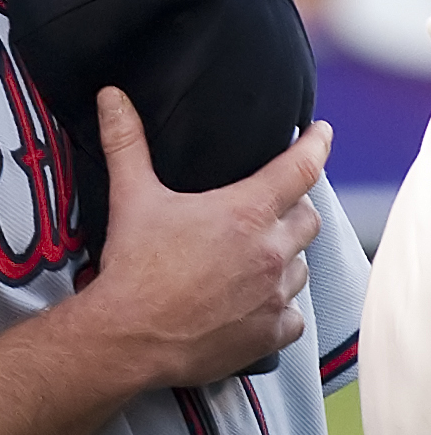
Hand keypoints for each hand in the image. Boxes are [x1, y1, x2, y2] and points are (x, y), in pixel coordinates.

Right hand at [87, 87, 329, 388]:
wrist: (130, 337)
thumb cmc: (134, 266)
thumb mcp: (132, 197)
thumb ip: (126, 142)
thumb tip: (112, 97)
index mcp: (245, 213)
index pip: (301, 167)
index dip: (317, 144)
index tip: (322, 132)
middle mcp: (270, 252)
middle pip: (308, 217)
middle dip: (293, 208)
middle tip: (269, 208)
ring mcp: (274, 296)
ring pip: (301, 266)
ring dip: (285, 258)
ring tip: (255, 258)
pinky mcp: (270, 334)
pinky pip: (294, 315)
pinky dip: (280, 306)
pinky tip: (255, 303)